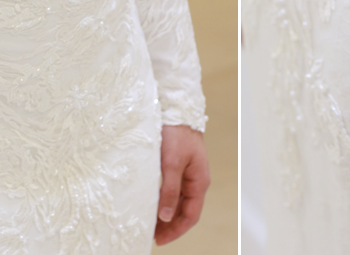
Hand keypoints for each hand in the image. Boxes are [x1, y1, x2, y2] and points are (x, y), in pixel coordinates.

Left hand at [154, 125, 210, 244]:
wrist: (176, 109)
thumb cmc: (176, 134)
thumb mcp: (171, 163)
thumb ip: (170, 191)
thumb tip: (166, 217)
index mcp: (199, 181)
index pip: (191, 215)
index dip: (176, 230)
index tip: (159, 240)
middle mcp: (196, 180)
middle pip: (185, 211)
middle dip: (171, 226)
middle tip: (151, 235)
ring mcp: (188, 174)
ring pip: (179, 202)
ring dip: (167, 214)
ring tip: (150, 223)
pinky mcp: (178, 167)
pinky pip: (174, 191)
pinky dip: (164, 201)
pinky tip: (153, 204)